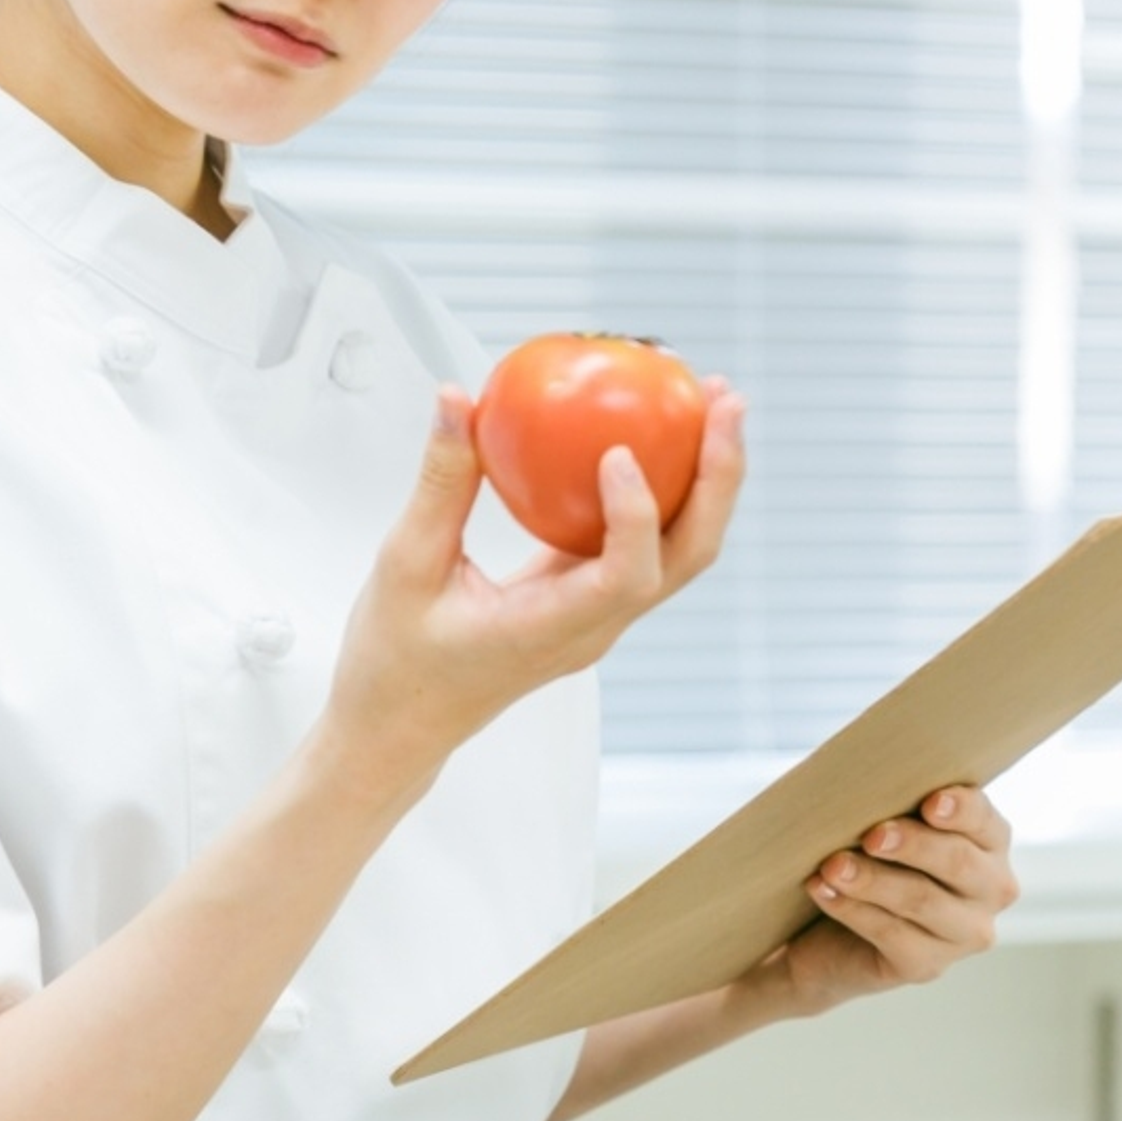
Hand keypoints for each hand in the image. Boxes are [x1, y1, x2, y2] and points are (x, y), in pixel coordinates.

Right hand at [326, 379, 745, 779]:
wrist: (404, 722)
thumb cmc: (398, 662)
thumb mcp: (405, 565)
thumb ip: (440, 484)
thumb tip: (458, 400)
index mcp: (552, 630)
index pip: (623, 577)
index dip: (637, 514)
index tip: (618, 452)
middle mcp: (595, 625)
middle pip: (685, 556)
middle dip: (718, 476)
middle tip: (723, 399)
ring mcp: (602, 616)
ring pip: (680, 550)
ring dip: (707, 478)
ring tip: (713, 403)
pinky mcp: (594, 600)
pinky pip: (645, 542)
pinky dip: (664, 488)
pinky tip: (652, 435)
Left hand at [755, 784, 1019, 1017]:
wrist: (832, 932)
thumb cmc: (870, 859)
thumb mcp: (890, 825)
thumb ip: (898, 804)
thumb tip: (869, 781)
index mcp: (991, 843)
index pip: (985, 821)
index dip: (962, 810)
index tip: (930, 802)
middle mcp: (992, 890)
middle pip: (958, 862)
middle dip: (914, 845)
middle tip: (871, 836)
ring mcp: (965, 935)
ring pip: (922, 900)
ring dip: (872, 880)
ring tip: (830, 866)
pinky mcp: (927, 966)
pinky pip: (891, 934)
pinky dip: (853, 910)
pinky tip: (822, 890)